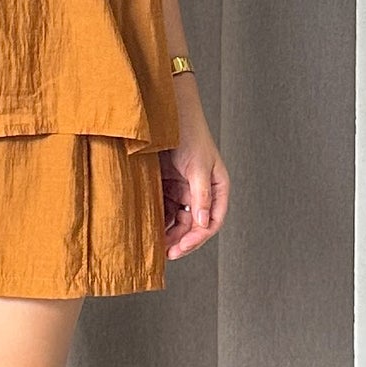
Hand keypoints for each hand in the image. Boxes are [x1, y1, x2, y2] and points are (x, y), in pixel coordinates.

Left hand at [160, 83, 229, 260]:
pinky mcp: (167, 185)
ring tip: (155, 244)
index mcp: (217, 188)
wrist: (165, 114)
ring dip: (168, 232)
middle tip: (165, 253)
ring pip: (177, 219)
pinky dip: (158, 219)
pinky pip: (164, 208)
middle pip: (193, 225)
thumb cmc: (189, 133)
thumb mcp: (198, 167)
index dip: (197, 239)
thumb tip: (203, 224)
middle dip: (180, 239)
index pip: (211, 221)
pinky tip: (149, 227)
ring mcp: (184, 189)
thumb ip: (201, 196)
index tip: (180, 249)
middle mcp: (201, 192)